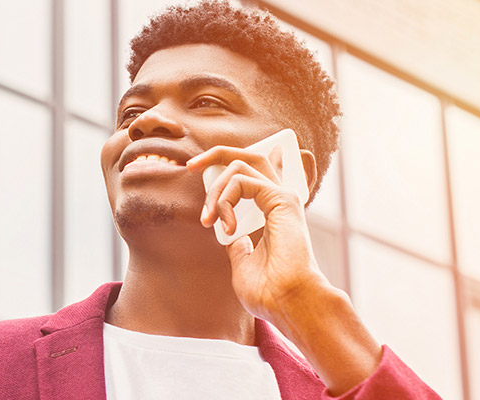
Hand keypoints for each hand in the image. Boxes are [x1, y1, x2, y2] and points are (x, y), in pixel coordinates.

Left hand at [187, 144, 384, 394]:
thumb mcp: (243, 261)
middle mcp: (280, 200)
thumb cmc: (269, 292)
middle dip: (216, 155)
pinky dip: (224, 200)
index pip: (258, 172)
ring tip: (209, 220)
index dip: (233, 160)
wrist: (288, 302)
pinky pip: (241, 180)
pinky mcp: (281, 198)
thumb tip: (232, 234)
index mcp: (274, 213)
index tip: (202, 166)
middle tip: (191, 167)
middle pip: (249, 156)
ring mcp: (282, 197)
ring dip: (215, 190)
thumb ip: (238, 241)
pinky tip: (226, 226)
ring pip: (240, 164)